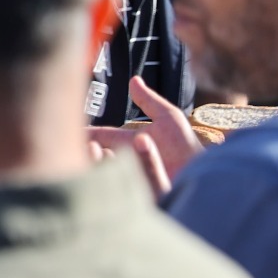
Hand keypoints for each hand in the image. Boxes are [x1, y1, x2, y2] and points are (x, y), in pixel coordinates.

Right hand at [85, 76, 200, 197]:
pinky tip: (137, 152)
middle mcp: (123, 162)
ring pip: (104, 173)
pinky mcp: (135, 197)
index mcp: (126, 144)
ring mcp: (127, 180)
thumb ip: (149, 101)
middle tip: (89, 144)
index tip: (69, 130)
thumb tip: (134, 80)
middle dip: (87, 150)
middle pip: (95, 156)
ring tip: (105, 151)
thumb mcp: (169, 119)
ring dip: (101, 162)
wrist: (207, 173)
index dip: (84, 133)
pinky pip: (123, 187)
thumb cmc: (187, 147)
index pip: (99, 136)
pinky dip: (128, 168)